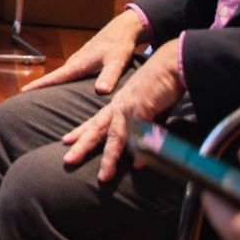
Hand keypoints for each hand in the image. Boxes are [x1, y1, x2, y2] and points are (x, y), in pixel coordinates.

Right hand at [23, 8, 146, 94]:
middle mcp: (75, 62)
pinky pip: (70, 72)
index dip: (39, 85)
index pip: (55, 77)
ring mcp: (79, 60)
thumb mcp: (117, 62)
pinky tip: (66, 84)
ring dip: (52, 83)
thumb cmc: (120, 45)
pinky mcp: (85, 59)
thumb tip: (100, 91)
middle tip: (27, 97)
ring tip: (42, 94)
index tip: (23, 91)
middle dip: (41, 86)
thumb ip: (109, 77)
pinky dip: (64, 79)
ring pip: (62, 74)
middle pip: (54, 77)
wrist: (124, 28)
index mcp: (79, 64)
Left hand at [60, 38, 184, 182]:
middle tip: (67, 160)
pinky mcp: (143, 107)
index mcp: (119, 103)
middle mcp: (120, 105)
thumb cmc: (163, 84)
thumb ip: (144, 129)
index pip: (96, 120)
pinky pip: (139, 133)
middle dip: (82, 146)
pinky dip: (139, 151)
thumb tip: (140, 155)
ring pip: (115, 136)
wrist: (174, 63)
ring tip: (103, 176)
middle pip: (97, 128)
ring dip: (110, 158)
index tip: (66, 140)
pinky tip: (138, 165)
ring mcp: (130, 106)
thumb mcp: (150, 108)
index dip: (81, 131)